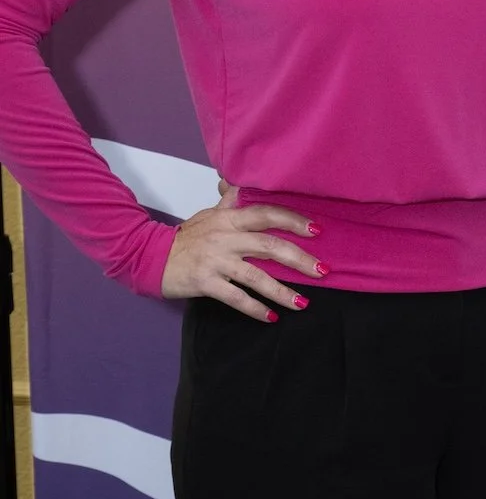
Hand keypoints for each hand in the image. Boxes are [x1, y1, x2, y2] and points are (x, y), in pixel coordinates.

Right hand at [160, 184, 324, 320]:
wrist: (150, 256)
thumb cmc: (186, 237)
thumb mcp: (208, 214)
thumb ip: (230, 201)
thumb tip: (240, 182)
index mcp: (228, 219)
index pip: (266, 214)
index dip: (292, 220)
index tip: (317, 230)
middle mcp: (225, 237)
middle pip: (269, 246)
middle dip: (299, 259)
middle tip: (322, 271)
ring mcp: (215, 261)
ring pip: (255, 276)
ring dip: (281, 291)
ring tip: (303, 303)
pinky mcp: (205, 282)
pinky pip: (235, 297)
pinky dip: (254, 308)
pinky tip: (270, 317)